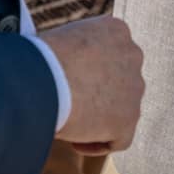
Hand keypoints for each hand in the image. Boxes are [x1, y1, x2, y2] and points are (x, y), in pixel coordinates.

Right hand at [39, 15, 144, 154]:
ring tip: (70, 124)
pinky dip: (98, 143)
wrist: (43, 77)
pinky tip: (75, 143)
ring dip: (100, 119)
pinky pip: (120, 138)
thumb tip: (67, 72)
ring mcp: (134, 87)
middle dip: (100, 94)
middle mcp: (132, 54)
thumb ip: (76, 52)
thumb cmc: (39, 58)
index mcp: (116, 29)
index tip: (71, 82)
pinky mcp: (128, 118)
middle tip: (72, 104)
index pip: (112, 54)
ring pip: (122, 109)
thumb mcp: (62, 40)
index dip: (93, 72)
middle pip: (120, 81)